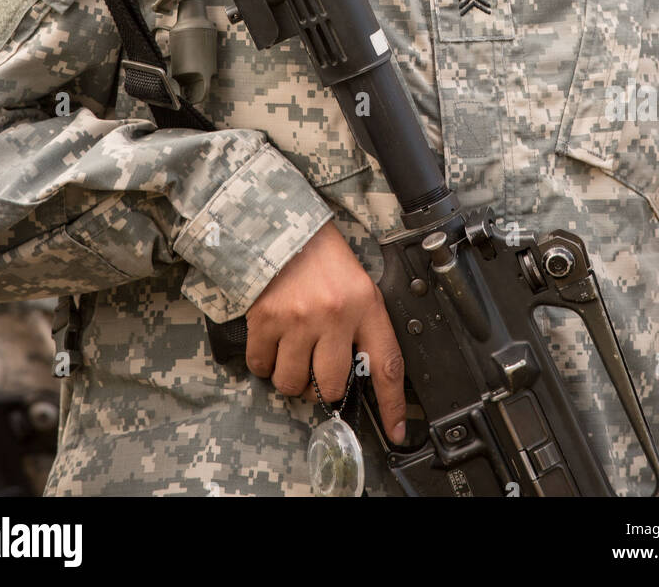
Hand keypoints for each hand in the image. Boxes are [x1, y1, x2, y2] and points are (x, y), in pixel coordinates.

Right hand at [245, 220, 405, 441]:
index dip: (393, 405)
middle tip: (318, 364)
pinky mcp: (266, 320)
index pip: (385, 365)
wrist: (282, 226)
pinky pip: (262, 366)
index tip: (396, 431)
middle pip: (332, 386)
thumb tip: (360, 374)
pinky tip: (272, 343)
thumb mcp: (358, 286)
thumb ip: (363, 326)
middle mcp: (334, 315)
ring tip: (293, 352)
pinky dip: (264, 363)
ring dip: (292, 377)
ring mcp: (298, 319)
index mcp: (365, 305)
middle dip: (324, 385)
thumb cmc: (322, 258)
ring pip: (294, 383)